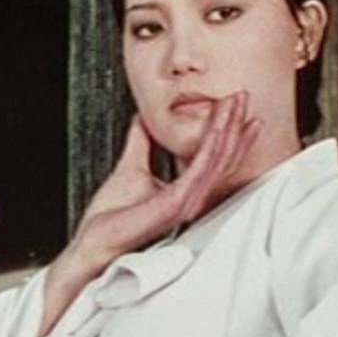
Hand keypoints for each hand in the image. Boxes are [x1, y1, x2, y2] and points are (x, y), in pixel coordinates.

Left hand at [39, 92, 259, 336]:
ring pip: (216, 160)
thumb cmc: (110, 215)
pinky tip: (220, 127)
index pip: (215, 160)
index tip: (238, 109)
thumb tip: (142, 117)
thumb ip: (141, 142)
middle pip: (222, 157)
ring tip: (235, 102)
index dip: (229, 133)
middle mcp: (192, 198)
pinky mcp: (176, 205)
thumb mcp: (130, 167)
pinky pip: (199, 171)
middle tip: (243, 95)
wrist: (94, 240)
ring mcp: (187, 203)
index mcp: (186, 192)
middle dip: (234, 124)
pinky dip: (211, 146)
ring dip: (228, 129)